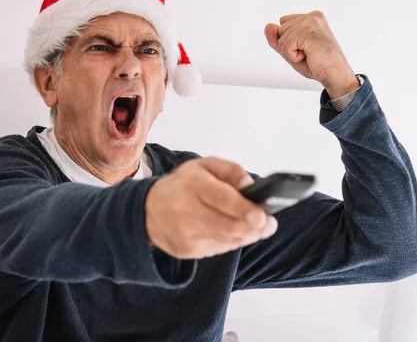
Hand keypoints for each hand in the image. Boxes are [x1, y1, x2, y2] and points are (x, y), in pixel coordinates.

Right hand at [145, 157, 277, 258]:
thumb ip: (231, 171)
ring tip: (254, 226)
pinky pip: (220, 250)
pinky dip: (231, 241)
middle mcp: (186, 210)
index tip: (263, 216)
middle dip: (255, 228)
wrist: (148, 210)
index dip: (245, 210)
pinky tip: (231, 231)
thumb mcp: (205, 166)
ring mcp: (186, 233)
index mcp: (193, 184)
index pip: (222, 199)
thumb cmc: (182, 186)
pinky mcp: (187, 250)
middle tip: (268, 224)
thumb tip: (250, 186)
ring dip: (247, 235)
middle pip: (229, 227)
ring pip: (228, 241)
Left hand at [264, 11, 359, 98]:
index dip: (289, 42)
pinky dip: (293, 56)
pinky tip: (309, 55)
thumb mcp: (292, 51)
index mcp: (311, 17)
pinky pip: (285, 46)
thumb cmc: (317, 64)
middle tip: (309, 53)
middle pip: (280, 31)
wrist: (335, 75)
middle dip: (289, 47)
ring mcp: (311, 21)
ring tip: (310, 54)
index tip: (307, 49)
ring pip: (281, 38)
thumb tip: (267, 26)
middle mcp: (312, 16)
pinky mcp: (308, 30)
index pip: (283, 25)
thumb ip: (277, 39)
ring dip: (291, 52)